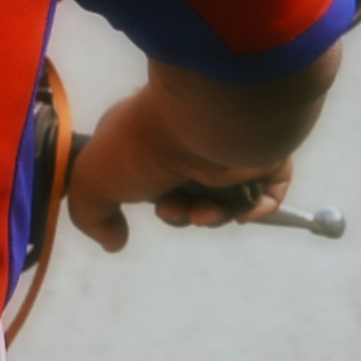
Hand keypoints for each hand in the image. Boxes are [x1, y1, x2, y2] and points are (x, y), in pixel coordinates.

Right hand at [61, 88, 288, 251]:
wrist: (200, 119)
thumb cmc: (142, 146)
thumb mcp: (90, 182)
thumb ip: (91, 216)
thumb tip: (114, 241)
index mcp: (155, 139)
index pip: (156, 177)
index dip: (152, 201)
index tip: (149, 206)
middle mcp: (192, 142)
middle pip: (190, 195)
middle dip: (181, 214)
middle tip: (179, 209)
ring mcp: (230, 148)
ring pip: (227, 200)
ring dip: (214, 216)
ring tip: (207, 210)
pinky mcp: (265, 155)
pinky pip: (269, 192)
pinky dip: (257, 208)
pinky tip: (243, 210)